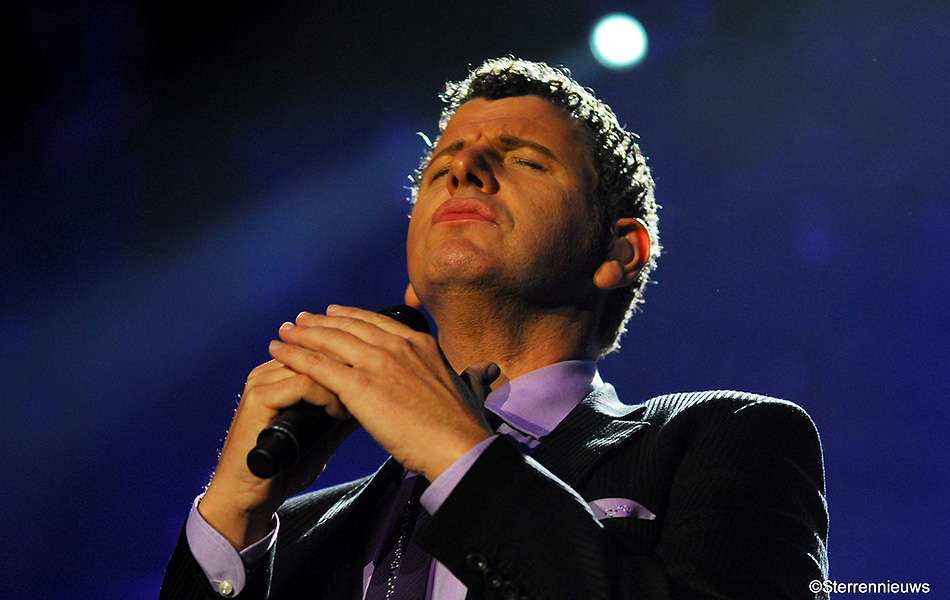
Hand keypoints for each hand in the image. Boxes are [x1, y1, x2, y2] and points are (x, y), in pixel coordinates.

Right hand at [200, 332, 357, 548]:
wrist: (248, 497)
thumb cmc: (284, 468)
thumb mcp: (322, 434)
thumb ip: (341, 411)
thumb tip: (373, 397)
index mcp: (280, 373)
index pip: (321, 345)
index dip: (351, 356)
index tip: (376, 376)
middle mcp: (269, 371)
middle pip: (317, 348)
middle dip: (350, 364)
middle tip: (374, 384)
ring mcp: (261, 382)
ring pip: (313, 363)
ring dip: (341, 380)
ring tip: (357, 402)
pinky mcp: (259, 398)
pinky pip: (302, 384)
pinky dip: (326, 396)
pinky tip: (338, 412)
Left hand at [270, 304, 499, 480]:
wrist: (458, 446)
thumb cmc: (466, 425)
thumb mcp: (471, 387)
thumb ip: (472, 375)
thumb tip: (486, 370)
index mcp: (421, 344)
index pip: (377, 322)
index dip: (350, 317)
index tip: (333, 314)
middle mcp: (397, 346)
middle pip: (348, 327)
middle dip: (320, 322)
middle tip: (300, 320)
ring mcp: (377, 363)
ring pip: (329, 341)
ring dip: (302, 334)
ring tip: (284, 331)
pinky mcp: (359, 386)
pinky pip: (318, 365)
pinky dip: (295, 354)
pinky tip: (279, 350)